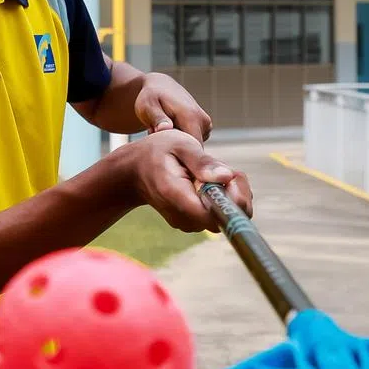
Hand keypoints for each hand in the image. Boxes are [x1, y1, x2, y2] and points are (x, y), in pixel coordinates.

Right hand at [125, 130, 252, 232]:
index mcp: (176, 195)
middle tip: (223, 170)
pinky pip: (217, 216)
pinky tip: (206, 183)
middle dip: (235, 194)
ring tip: (209, 174)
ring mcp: (187, 222)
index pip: (215, 214)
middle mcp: (182, 216)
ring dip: (227, 196)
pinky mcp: (191, 223)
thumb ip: (202, 161)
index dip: (233, 198)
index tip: (231, 175)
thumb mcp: (178, 144)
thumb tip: (227, 177)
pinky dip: (220, 200)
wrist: (133, 171)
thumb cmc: (156, 153)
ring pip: (225, 217)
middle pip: (226, 218)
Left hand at [134, 73, 212, 142]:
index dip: (177, 153)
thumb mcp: (147, 106)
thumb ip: (157, 118)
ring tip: (162, 131)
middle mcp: (203, 121)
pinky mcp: (205, 128)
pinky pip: (193, 141)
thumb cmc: (151, 97)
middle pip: (192, 149)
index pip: (192, 148)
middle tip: (157, 135)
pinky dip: (181, 139)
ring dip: (177, 143)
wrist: (160, 87)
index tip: (161, 146)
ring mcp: (206, 125)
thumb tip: (165, 128)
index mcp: (191, 117)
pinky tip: (170, 130)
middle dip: (175, 147)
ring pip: (192, 146)